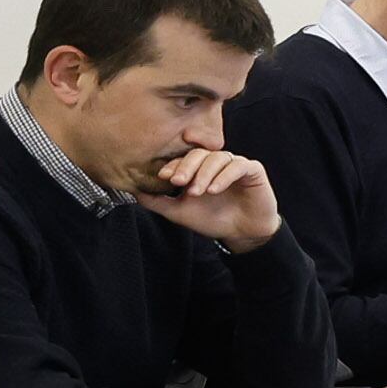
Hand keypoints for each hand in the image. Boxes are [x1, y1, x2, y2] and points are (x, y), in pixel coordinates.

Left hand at [131, 145, 280, 251]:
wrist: (242, 233)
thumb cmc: (213, 220)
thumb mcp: (179, 212)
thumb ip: (157, 201)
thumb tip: (134, 191)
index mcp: (199, 169)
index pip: (184, 159)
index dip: (174, 165)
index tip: (163, 176)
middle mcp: (216, 164)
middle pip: (199, 154)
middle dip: (187, 166)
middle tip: (178, 182)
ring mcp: (234, 165)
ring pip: (217, 158)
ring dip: (205, 174)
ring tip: (198, 192)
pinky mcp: (252, 170)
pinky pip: (238, 165)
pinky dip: (224, 176)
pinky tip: (215, 189)